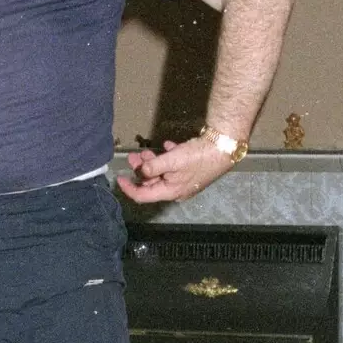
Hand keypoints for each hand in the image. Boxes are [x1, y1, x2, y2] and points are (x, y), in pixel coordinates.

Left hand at [116, 138, 233, 203]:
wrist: (223, 149)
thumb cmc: (197, 156)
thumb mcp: (171, 161)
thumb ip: (153, 166)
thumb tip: (141, 171)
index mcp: (170, 192)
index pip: (143, 196)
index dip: (129, 188)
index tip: (119, 178)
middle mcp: (176, 190)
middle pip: (152, 183)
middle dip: (141, 170)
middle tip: (133, 156)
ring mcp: (185, 181)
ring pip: (163, 174)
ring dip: (153, 162)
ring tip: (146, 150)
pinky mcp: (192, 171)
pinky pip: (175, 166)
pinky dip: (168, 158)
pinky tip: (168, 147)